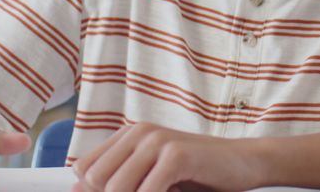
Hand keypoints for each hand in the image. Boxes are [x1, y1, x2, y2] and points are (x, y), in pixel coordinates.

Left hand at [72, 122, 265, 191]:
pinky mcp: (177, 154)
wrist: (243, 164)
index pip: (84, 169)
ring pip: (116, 188)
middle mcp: (139, 132)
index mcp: (129, 135)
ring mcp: (158, 140)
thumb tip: (75, 189)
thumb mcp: (152, 179)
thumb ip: (117, 181)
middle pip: (96, 180)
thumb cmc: (198, 174)